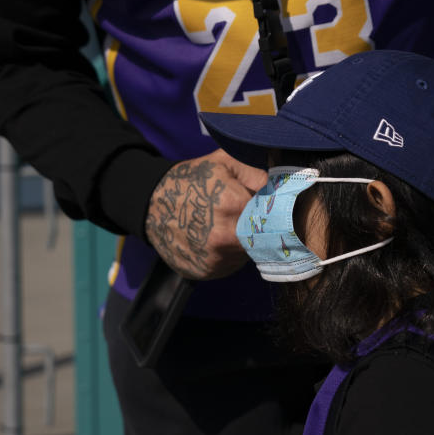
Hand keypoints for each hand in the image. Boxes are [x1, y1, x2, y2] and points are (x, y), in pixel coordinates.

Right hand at [144, 149, 266, 279]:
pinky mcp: (203, 272)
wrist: (150, 203)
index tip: (266, 209)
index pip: (270, 217)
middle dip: (258, 230)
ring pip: (246, 256)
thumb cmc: (192, 179)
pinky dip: (227, 256)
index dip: (271, 213)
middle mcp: (223, 237)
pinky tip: (214, 239)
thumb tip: (283, 189)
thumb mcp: (224, 162)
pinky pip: (228, 267)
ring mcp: (212, 259)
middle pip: (260, 240)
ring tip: (225, 226)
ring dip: (243, 244)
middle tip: (245, 217)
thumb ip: (257, 174)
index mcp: (232, 205)